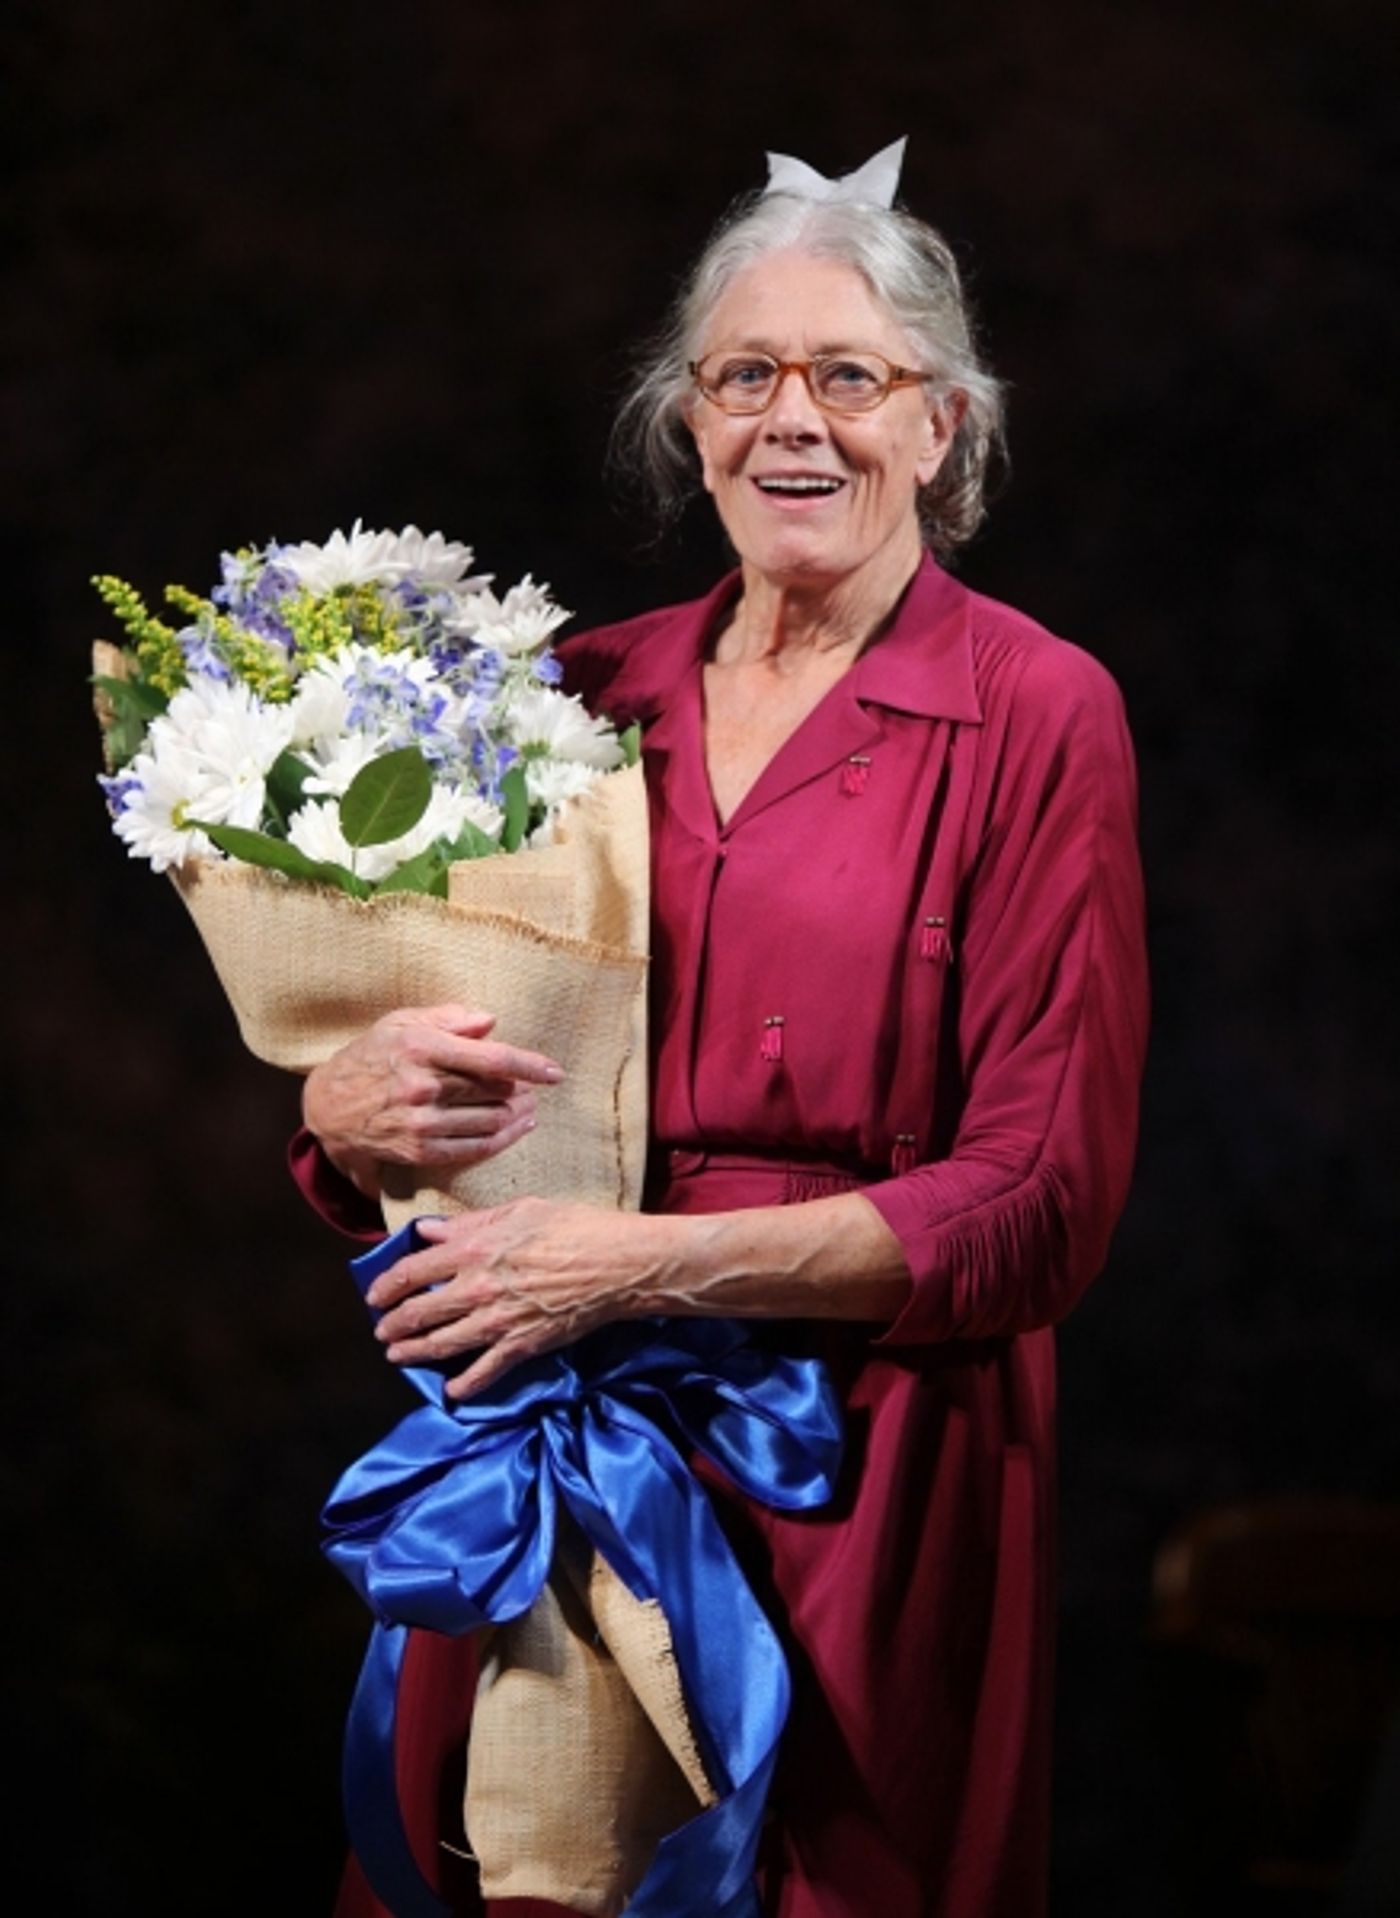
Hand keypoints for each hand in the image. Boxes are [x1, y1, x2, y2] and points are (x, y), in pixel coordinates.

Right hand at [302, 1003, 564, 1193]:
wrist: (329, 1106)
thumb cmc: (372, 1056)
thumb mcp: (401, 1023)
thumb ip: (449, 1018)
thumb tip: (490, 1021)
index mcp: (420, 1048)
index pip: (490, 1058)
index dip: (529, 1065)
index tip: (554, 1071)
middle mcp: (422, 1087)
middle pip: (494, 1091)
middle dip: (522, 1090)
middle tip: (533, 1088)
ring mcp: (421, 1123)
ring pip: (490, 1121)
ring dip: (517, 1116)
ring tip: (529, 1108)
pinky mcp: (419, 1151)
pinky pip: (474, 1148)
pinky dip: (502, 1139)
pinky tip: (515, 1129)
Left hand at [365, 1199, 681, 1398]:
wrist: (618, 1265)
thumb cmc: (575, 1227)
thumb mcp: (521, 1210)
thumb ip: (471, 1223)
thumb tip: (431, 1231)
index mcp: (475, 1249)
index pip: (413, 1270)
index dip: (387, 1285)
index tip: (374, 1295)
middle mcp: (477, 1287)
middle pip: (421, 1313)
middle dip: (394, 1325)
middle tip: (382, 1332)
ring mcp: (498, 1320)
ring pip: (443, 1344)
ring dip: (414, 1353)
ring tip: (398, 1357)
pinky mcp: (522, 1346)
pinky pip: (484, 1372)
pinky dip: (465, 1385)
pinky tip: (452, 1391)